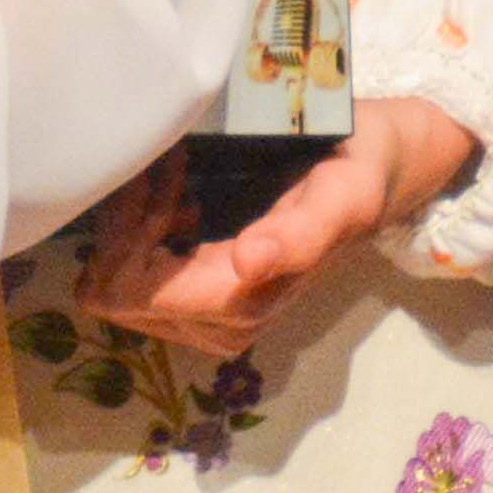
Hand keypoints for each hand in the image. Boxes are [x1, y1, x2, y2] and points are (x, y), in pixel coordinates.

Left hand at [77, 99, 478, 353]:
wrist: (378, 173)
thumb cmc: (355, 174)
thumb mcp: (342, 195)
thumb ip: (300, 237)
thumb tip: (249, 265)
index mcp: (245, 306)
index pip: (132, 293)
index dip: (131, 231)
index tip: (166, 171)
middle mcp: (220, 326)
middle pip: (115, 292)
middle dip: (129, 225)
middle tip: (168, 165)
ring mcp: (206, 319)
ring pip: (116, 286)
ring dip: (135, 222)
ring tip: (175, 172)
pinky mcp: (200, 300)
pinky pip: (133, 277)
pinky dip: (144, 227)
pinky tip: (177, 190)